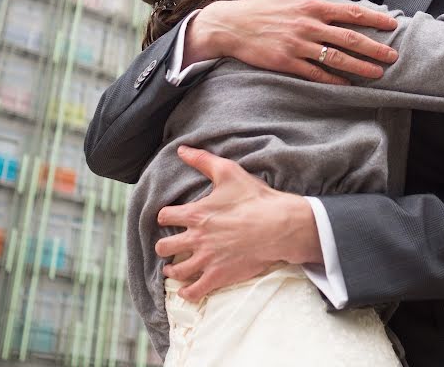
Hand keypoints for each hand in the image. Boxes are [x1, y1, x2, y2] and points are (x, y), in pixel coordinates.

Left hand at [155, 146, 322, 301]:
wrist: (279, 225)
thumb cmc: (255, 198)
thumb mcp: (228, 172)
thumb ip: (203, 160)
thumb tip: (181, 149)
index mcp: (195, 214)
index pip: (164, 216)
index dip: (165, 216)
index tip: (169, 218)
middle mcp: (196, 238)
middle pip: (164, 247)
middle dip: (165, 245)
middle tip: (170, 245)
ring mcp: (207, 260)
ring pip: (176, 270)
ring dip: (172, 270)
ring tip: (173, 269)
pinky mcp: (219, 276)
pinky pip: (194, 291)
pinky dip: (187, 292)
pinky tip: (186, 290)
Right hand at [183, 0, 398, 84]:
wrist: (230, 26)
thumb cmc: (258, 5)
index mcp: (310, 6)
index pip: (350, 12)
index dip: (373, 19)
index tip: (391, 26)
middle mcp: (308, 26)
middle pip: (349, 38)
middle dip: (375, 48)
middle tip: (394, 56)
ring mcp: (298, 45)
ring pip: (336, 58)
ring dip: (360, 66)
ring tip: (378, 73)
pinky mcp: (287, 62)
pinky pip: (316, 73)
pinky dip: (334, 79)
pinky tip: (347, 84)